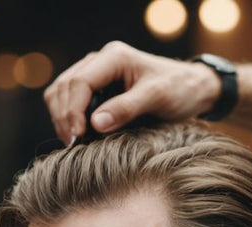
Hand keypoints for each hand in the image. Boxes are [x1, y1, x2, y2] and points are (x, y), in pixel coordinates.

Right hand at [45, 41, 221, 142]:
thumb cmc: (179, 90)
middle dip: (64, 117)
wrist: (192, 88)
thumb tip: (95, 123)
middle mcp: (100, 61)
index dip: (73, 111)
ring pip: (60, 93)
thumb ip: (127, 108)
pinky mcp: (95, 87)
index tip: (78, 136)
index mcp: (114, 57)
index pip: (79, 82)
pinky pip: (69, 100)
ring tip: (75, 142)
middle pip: (63, 87)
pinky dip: (68, 118)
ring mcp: (95, 73)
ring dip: (62, 118)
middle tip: (73, 145)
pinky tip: (80, 135)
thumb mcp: (157, 97)